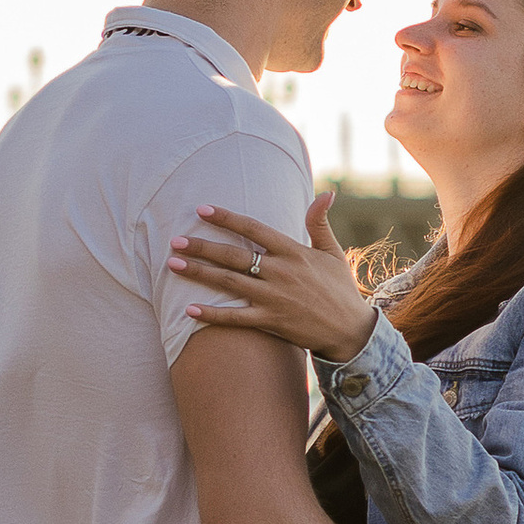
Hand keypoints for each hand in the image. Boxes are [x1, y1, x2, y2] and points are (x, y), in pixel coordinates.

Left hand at [172, 194, 378, 358]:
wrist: (350, 330)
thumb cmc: (339, 288)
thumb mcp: (332, 252)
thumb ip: (319, 222)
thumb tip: (326, 193)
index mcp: (293, 251)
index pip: (254, 229)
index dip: (226, 218)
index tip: (201, 210)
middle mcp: (281, 272)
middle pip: (234, 255)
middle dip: (202, 247)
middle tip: (175, 240)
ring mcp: (274, 298)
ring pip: (230, 282)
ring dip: (200, 273)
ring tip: (173, 265)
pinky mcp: (271, 322)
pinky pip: (236, 318)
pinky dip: (212, 315)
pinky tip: (189, 309)